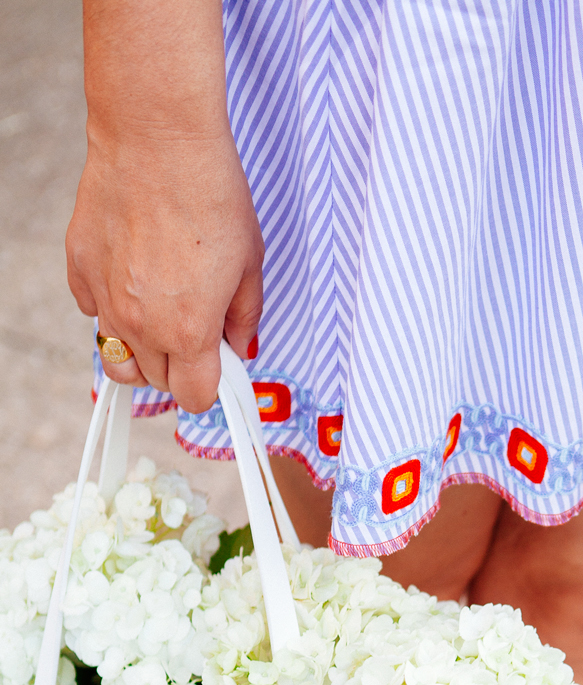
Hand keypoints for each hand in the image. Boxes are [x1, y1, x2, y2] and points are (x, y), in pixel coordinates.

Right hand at [66, 129, 263, 413]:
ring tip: (161, 311)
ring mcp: (104, 298)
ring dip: (141, 347)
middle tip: (195, 330)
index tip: (216, 368)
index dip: (210, 387)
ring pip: (117, 356)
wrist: (157, 137)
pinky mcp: (79, 267)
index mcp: (188, 331)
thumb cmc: (208, 191)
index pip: (195, 398)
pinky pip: (92, 310)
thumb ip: (244, 318)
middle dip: (178, 367)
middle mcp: (140, 324)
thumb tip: (239, 347)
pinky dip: (110, 305)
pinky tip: (133, 275)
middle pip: (155, 381)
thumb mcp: (251, 263)